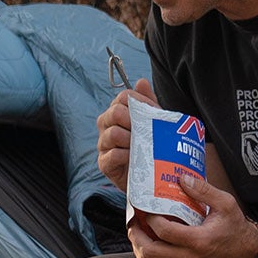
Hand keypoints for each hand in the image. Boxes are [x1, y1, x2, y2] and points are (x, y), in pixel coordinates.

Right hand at [95, 76, 152, 191]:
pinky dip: (125, 156)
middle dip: (133, 120)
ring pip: (112, 134)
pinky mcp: (104, 164)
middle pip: (114, 112)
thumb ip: (148, 102)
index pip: (123, 97)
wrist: (151, 176)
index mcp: (117, 113)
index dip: (140, 102)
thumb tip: (141, 81)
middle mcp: (107, 126)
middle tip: (146, 130)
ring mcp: (104, 145)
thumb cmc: (150, 146)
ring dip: (131, 139)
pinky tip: (136, 158)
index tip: (153, 113)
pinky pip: (112, 155)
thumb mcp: (154, 123)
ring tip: (143, 146)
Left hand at [126, 171, 257, 257]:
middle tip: (134, 222)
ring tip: (138, 231)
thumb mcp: (225, 203)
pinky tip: (154, 240)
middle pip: (149, 253)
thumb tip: (181, 178)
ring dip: (139, 247)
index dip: (150, 219)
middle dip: (136, 235)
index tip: (147, 208)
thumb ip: (203, 190)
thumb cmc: (235, 227)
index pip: (164, 231)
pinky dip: (152, 254)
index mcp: (200, 241)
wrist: (246, 254)